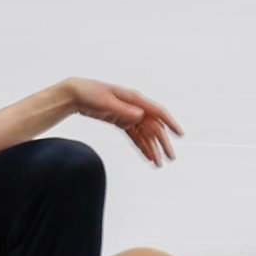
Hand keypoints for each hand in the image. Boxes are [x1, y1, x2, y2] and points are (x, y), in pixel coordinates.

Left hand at [62, 78, 182, 165]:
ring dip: (152, 148)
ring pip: (145, 134)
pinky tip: (148, 157)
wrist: (76, 94)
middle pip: (154, 126)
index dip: (170, 123)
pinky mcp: (122, 122)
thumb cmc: (90, 92)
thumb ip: (123, 109)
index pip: (158, 111)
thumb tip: (141, 115)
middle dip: (162, 142)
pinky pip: (135, 136)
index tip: (180, 134)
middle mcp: (135, 107)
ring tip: (158, 163)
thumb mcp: (106, 101)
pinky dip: (142, 145)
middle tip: (170, 157)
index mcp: (134, 98)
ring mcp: (129, 115)